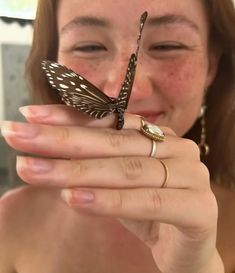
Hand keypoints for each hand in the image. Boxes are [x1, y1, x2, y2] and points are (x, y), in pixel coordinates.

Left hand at [1, 105, 223, 272]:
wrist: (187, 250)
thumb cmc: (149, 212)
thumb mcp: (116, 183)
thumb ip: (93, 164)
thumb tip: (46, 151)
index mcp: (158, 136)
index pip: (110, 120)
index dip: (70, 116)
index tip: (30, 115)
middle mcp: (177, 147)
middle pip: (114, 141)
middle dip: (62, 140)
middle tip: (18, 136)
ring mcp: (192, 175)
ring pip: (127, 170)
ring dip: (76, 171)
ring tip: (34, 169)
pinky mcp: (201, 208)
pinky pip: (150, 202)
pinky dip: (111, 201)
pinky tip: (74, 198)